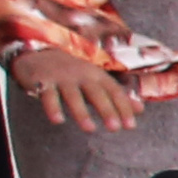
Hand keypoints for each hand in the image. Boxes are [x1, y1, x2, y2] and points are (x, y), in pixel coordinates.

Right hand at [11, 47, 146, 132]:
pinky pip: (47, 95)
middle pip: (96, 93)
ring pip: (73, 95)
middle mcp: (81, 74)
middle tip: (115, 128)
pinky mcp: (42, 80)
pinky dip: (52, 107)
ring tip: (90, 129)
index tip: (130, 125)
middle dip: (106, 110)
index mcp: (96, 74)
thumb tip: (140, 110)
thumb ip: (115, 94)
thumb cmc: (71, 68)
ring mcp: (61, 76)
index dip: (123, 107)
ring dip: (82, 112)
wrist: (37, 48)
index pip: (114, 91)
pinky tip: (58, 120)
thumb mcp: (95, 78)